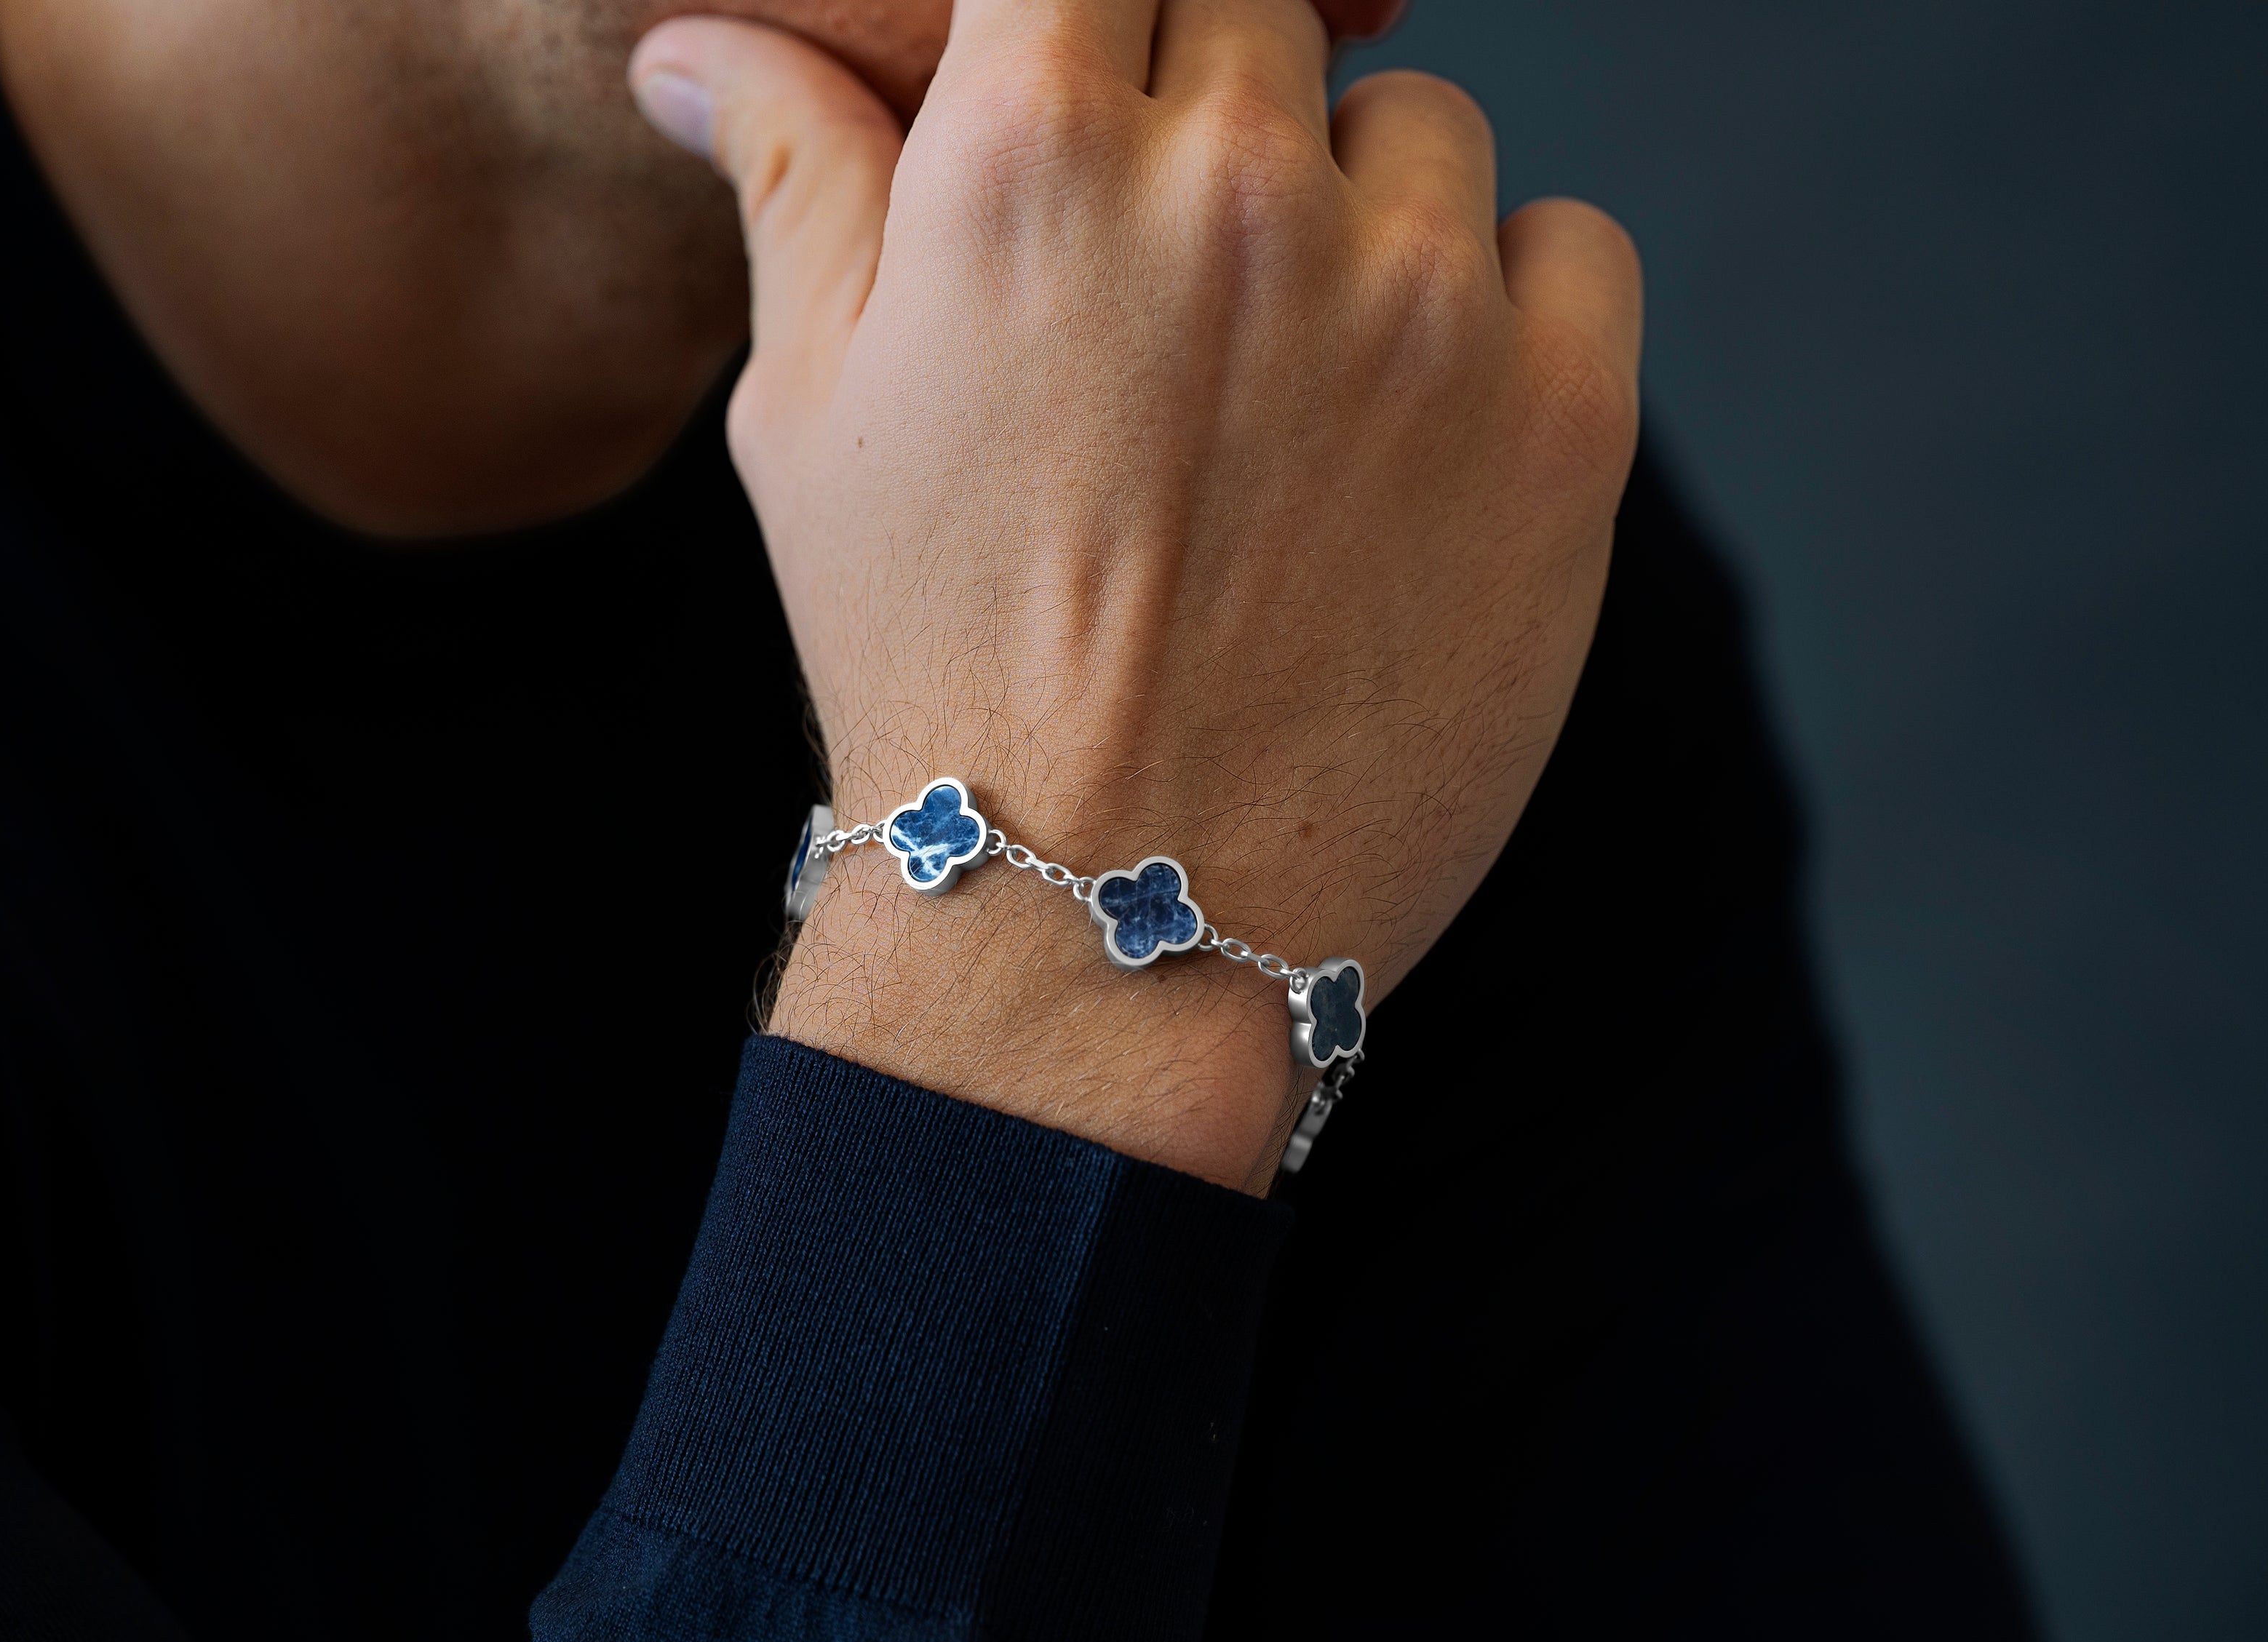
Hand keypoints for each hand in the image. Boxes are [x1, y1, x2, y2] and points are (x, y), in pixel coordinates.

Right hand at [634, 0, 1640, 1188]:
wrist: (1106, 924)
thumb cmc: (930, 673)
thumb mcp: (807, 421)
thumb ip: (793, 179)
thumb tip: (698, 39)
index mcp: (1029, 159)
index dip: (1100, 8)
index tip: (1106, 80)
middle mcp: (1237, 192)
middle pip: (1262, 8)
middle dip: (1215, 112)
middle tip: (1181, 282)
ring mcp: (1417, 303)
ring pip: (1425, 123)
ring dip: (1364, 208)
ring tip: (1292, 382)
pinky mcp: (1563, 419)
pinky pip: (1569, 243)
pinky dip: (1508, 299)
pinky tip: (1417, 425)